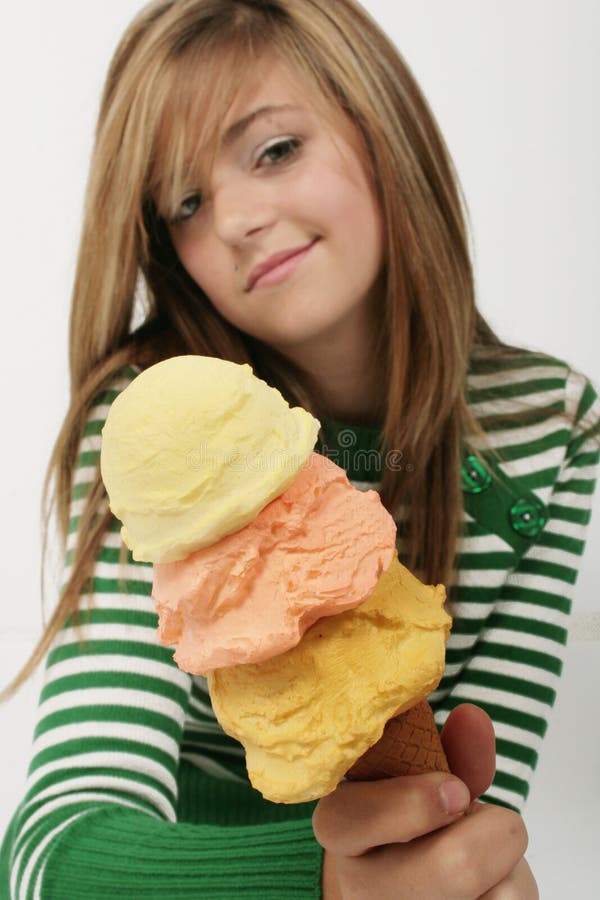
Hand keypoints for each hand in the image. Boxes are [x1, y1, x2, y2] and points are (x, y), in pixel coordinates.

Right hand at [313, 704, 538, 898]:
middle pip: (455, 866)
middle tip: (480, 823)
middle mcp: (361, 887)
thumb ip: (451, 752)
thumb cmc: (418, 828)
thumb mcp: (424, 783)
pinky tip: (484, 892)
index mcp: (342, 828)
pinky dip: (514, 891)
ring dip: (508, 866)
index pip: (356, 817)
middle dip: (493, 832)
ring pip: (497, 893)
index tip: (455, 791)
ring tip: (483, 862)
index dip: (416, 802)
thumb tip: (473, 716)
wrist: (404, 892)